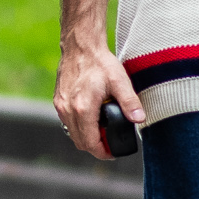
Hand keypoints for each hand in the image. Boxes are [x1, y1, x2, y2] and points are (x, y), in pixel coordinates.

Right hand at [54, 37, 143, 160]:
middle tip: (110, 143)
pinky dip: (79, 126)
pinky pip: (67, 122)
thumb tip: (139, 119)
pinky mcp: (58, 101)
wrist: (81, 47)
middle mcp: (68, 110)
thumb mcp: (120, 81)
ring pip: (71, 133)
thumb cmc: (100, 62)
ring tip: (102, 131)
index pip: (90, 142)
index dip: (102, 152)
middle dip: (95, 147)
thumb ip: (130, 102)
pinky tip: (92, 118)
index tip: (112, 152)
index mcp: (83, 108)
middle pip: (79, 142)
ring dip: (86, 137)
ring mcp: (60, 106)